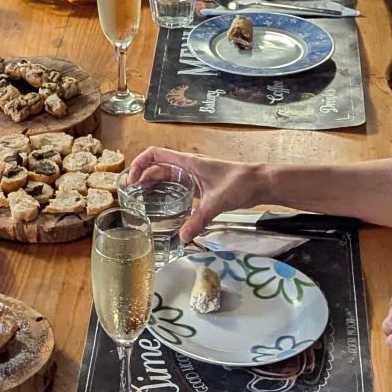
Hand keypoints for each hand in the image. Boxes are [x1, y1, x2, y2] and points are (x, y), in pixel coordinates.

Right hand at [126, 147, 259, 240]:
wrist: (259, 183)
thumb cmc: (240, 183)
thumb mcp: (217, 202)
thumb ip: (199, 219)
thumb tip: (182, 237)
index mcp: (187, 163)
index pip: (154, 154)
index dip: (138, 164)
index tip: (131, 181)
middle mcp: (187, 167)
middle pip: (156, 169)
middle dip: (142, 179)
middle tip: (131, 198)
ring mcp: (192, 176)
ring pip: (166, 178)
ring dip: (152, 187)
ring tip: (141, 204)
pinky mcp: (199, 186)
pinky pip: (176, 188)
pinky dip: (166, 195)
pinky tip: (163, 210)